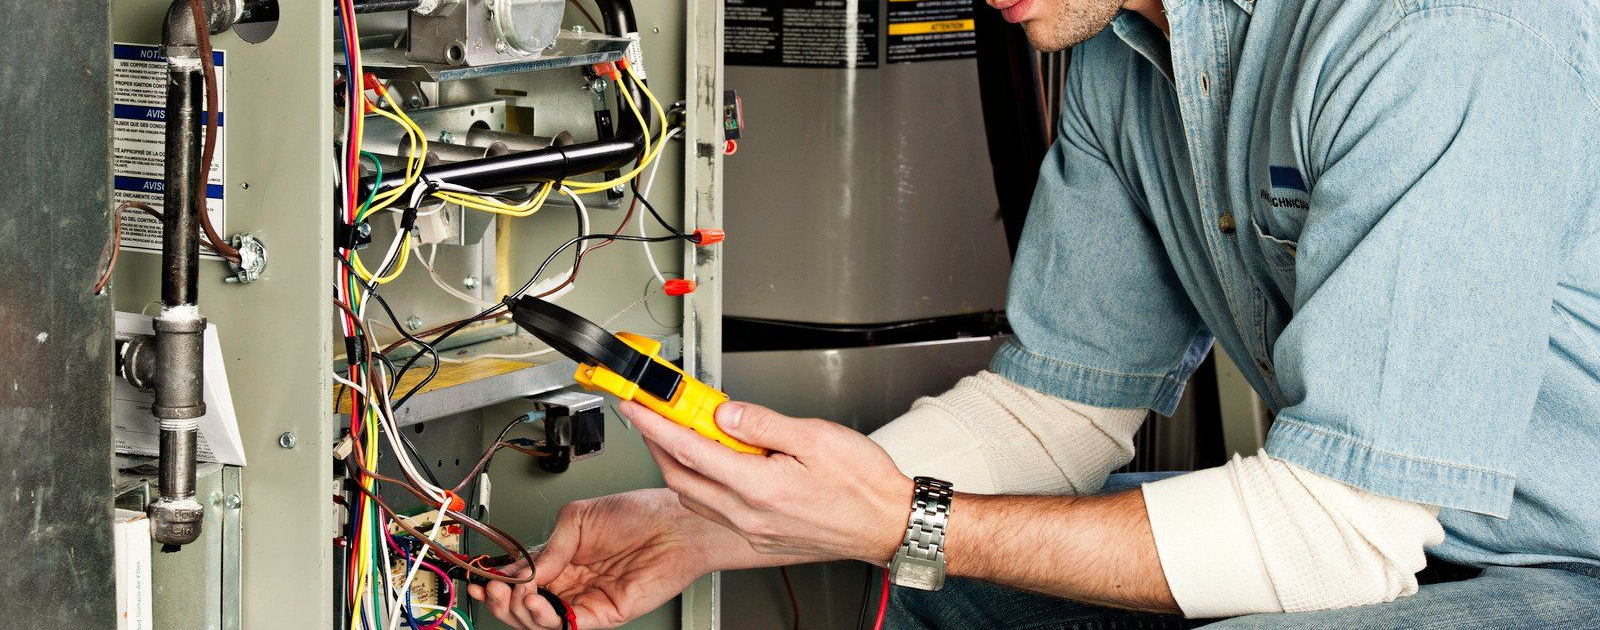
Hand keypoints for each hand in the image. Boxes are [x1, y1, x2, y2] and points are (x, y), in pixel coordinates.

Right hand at [468, 489, 725, 628]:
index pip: (520, 578)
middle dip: (502, 600)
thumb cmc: (640, 512)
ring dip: (519, 611)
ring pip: (540, 620)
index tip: (480, 580)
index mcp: (562, 556)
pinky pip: (567, 626)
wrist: (676, 524)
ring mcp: (586, 599)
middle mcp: (572, 580)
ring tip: (517, 594)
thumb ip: (549, 546)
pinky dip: (546, 619)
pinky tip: (538, 602)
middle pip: (524, 604)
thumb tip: (523, 569)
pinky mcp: (603, 614)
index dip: (497, 582)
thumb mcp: (579, 517)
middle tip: (493, 589)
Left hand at [624, 400, 913, 564]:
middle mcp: (750, 515)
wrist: (889, 523)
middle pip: (681, 478)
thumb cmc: (864, 485)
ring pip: (695, 496)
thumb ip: (762, 423)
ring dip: (679, 465)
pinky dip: (703, 484)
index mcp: (759, 487)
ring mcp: (754, 530)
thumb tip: (724, 412)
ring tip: (681, 433)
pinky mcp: (762, 537)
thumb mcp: (816, 436)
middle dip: (657, 444)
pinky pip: (716, 510)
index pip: (689, 449)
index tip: (637, 405)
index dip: (656, 423)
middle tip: (652, 415)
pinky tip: (715, 464)